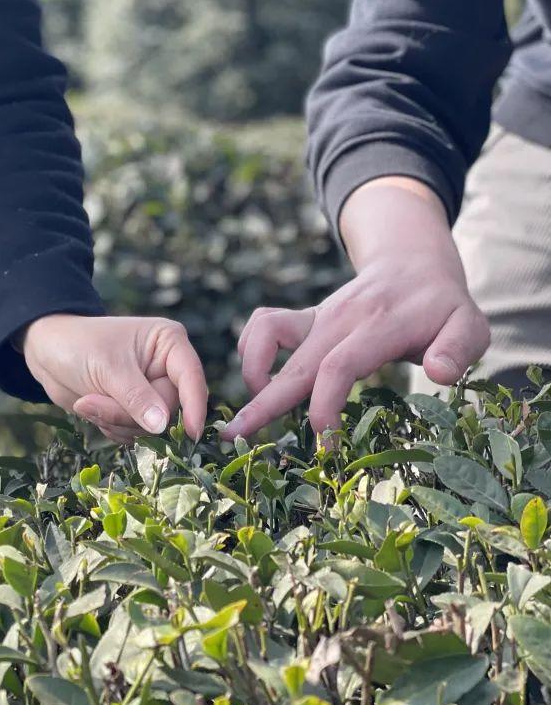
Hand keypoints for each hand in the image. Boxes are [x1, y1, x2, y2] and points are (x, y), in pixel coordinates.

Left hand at [22, 314, 207, 443]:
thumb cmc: (77, 346)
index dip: (194, 406)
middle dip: (129, 415)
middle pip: (168, 410)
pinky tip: (92, 410)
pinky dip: (112, 428)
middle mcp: (165, 367)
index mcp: (168, 342)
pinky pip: (135, 433)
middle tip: (93, 404)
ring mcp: (151, 390)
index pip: (191, 378)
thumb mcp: (108, 369)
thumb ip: (136, 398)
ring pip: (152, 427)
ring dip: (117, 423)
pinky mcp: (135, 410)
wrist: (47, 353)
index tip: (191, 433)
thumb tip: (162, 425)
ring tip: (89, 403)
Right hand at [223, 178, 488, 440]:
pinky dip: (251, 352)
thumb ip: (460, 348)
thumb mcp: (471, 325)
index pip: (338, 366)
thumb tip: (440, 374)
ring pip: (267, 336)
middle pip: (294, 361)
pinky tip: (261, 383)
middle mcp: (339, 318)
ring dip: (251, 372)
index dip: (324, 406)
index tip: (324, 444)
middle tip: (233, 436)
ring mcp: (317, 316)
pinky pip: (262, 325)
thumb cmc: (443, 307)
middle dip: (263, 403)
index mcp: (379, 325)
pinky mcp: (304, 318)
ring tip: (252, 412)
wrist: (413, 261)